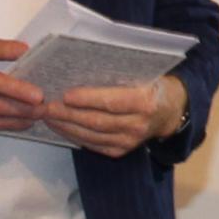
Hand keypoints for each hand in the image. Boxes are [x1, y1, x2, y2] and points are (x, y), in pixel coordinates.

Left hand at [41, 73, 185, 159]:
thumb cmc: (152, 85)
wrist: (171, 111)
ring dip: (66, 126)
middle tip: (47, 106)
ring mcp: (129, 141)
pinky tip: (61, 127)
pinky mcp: (121, 151)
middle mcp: (138, 125)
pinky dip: (74, 136)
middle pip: (97, 121)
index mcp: (145, 102)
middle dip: (68, 114)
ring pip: (92, 135)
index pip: (111, 102)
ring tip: (48, 116)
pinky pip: (93, 145)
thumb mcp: (144, 73)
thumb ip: (119, 72)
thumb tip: (81, 66)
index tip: (65, 95)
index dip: (87, 99)